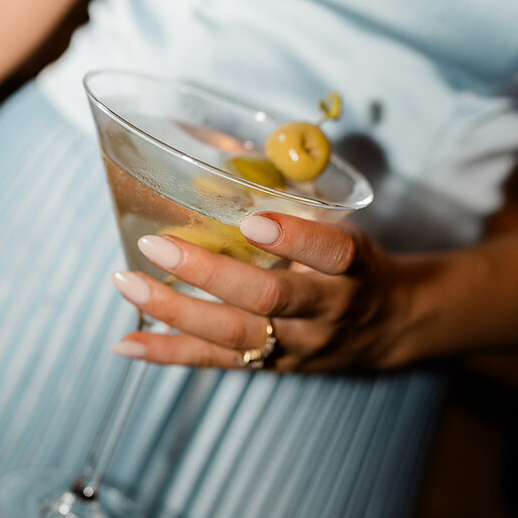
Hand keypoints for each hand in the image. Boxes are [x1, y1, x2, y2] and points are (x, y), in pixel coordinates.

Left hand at [110, 212, 417, 372]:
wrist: (390, 327)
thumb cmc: (356, 264)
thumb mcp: (344, 225)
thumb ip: (294, 201)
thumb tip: (223, 151)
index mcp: (353, 266)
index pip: (331, 252)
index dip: (293, 238)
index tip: (254, 220)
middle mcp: (326, 309)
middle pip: (269, 296)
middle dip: (209, 273)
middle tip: (157, 245)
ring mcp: (298, 344)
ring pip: (235, 334)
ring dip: (176, 310)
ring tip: (128, 283)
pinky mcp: (273, 366)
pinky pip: (216, 362)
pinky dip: (169, 353)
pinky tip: (127, 343)